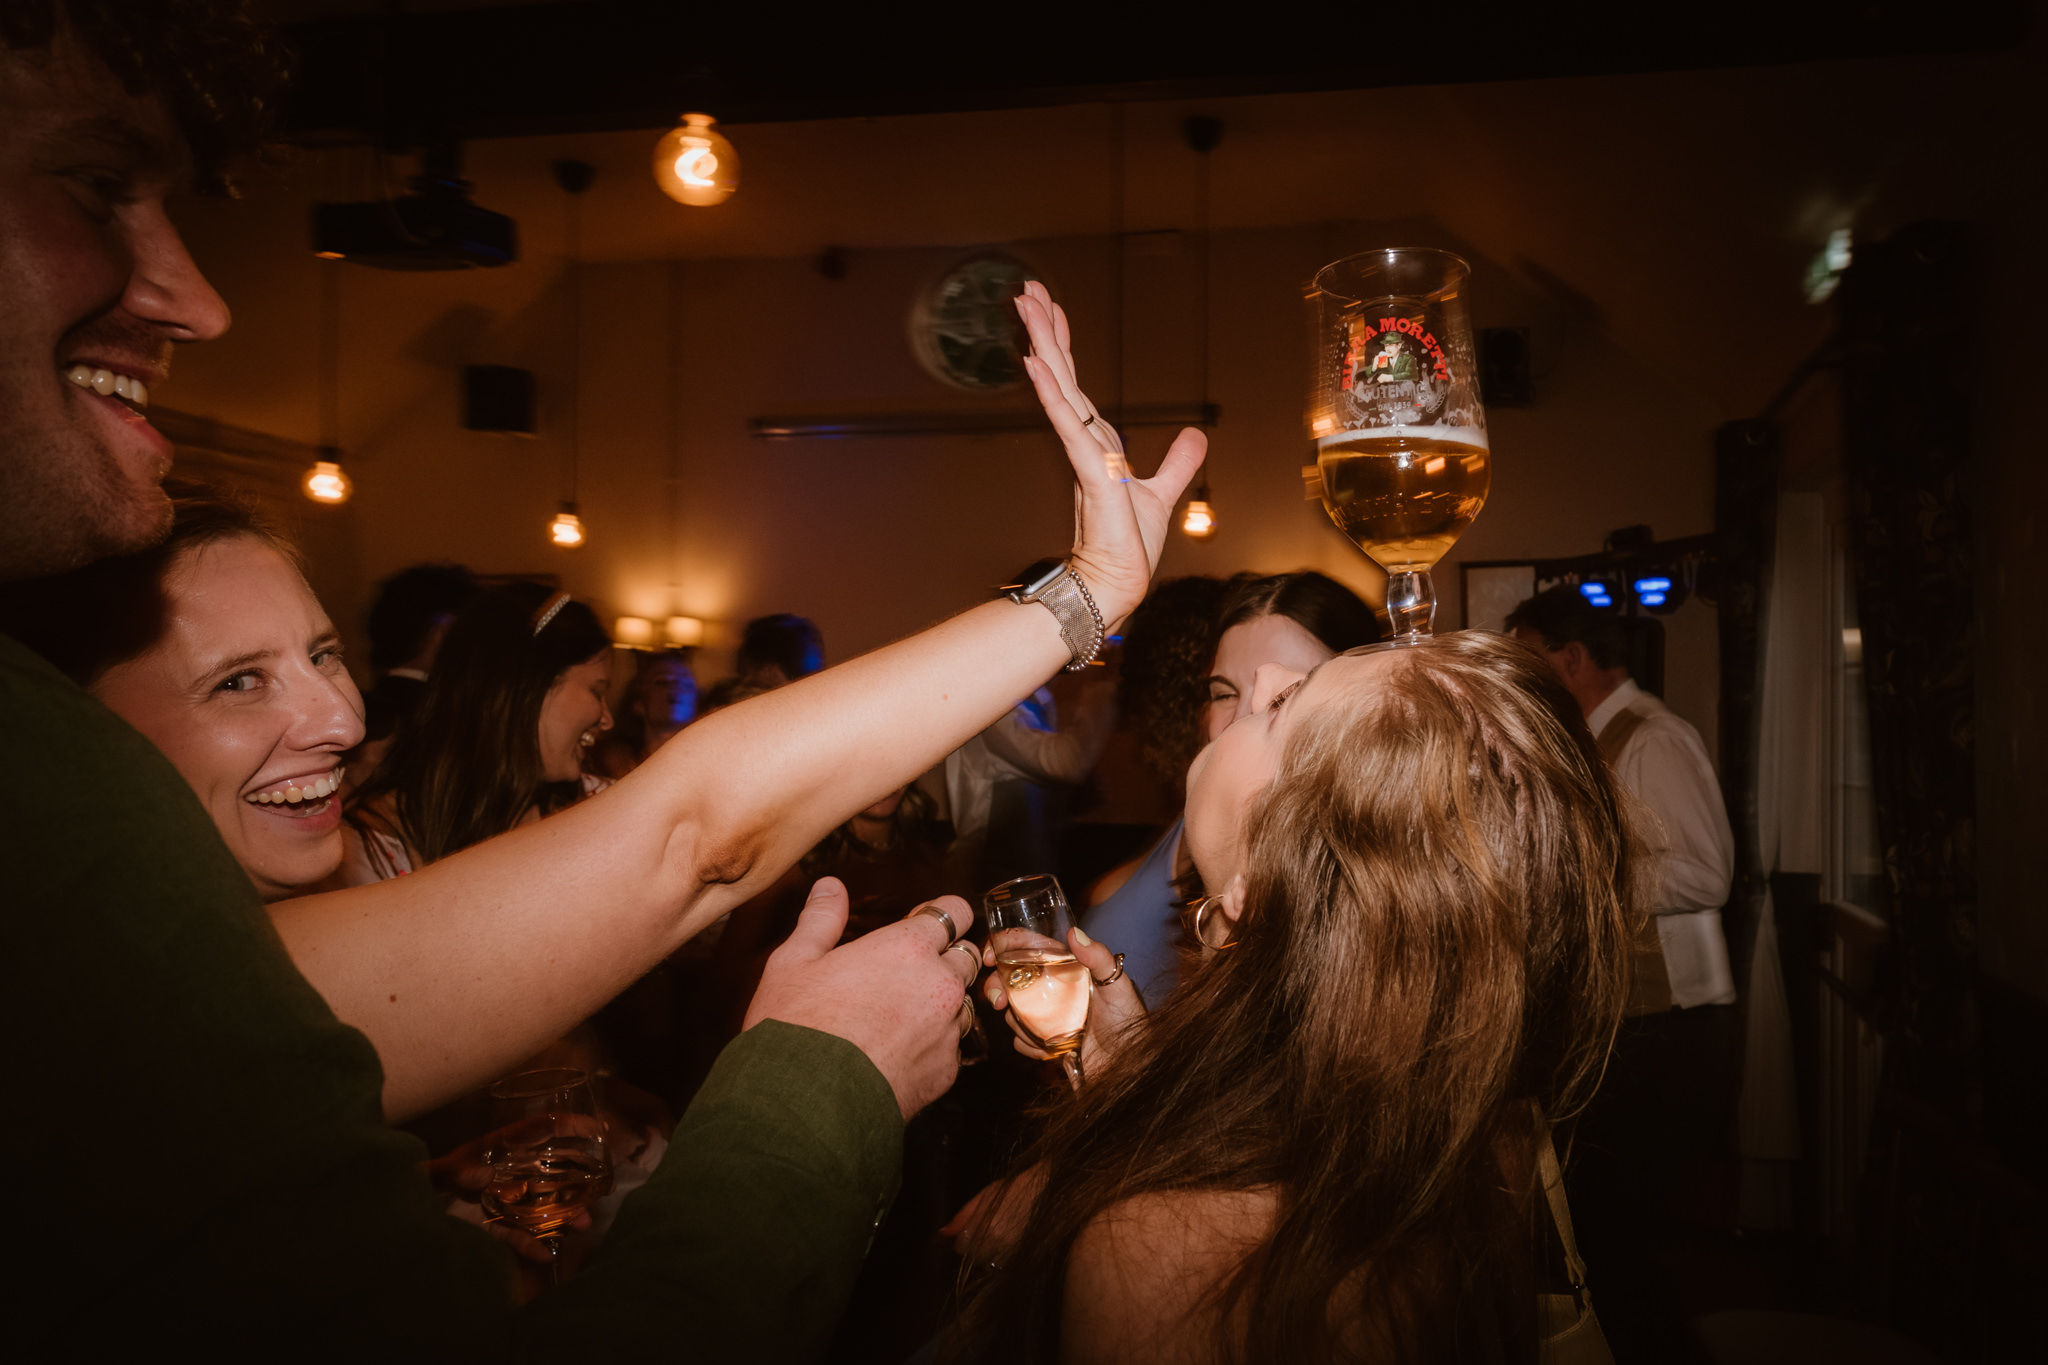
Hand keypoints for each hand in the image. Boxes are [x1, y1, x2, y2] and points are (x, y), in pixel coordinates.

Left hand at [424, 1134, 594, 1265]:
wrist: (395, 1215)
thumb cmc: (416, 1183)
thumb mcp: (433, 1173)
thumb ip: (453, 1171)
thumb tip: (484, 1173)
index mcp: (493, 1149)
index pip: (536, 1130)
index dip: (567, 1125)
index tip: (597, 1128)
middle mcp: (502, 1172)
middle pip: (548, 1168)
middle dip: (579, 1176)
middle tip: (604, 1186)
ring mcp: (498, 1200)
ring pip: (539, 1203)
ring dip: (564, 1214)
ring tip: (584, 1224)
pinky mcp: (489, 1227)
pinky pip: (515, 1234)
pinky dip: (529, 1245)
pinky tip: (545, 1255)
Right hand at [744, 878, 978, 1120]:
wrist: (804, 1103)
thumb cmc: (795, 1027)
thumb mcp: (794, 961)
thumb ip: (821, 918)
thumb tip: (830, 885)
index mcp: (907, 947)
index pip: (955, 911)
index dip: (941, 915)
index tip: (923, 924)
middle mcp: (939, 983)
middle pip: (963, 956)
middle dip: (942, 959)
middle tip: (900, 975)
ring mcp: (948, 1029)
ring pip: (960, 1005)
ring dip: (939, 1005)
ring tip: (893, 1019)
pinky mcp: (946, 1071)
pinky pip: (950, 1048)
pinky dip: (930, 1047)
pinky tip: (894, 1054)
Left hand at [942, 1163, 1049, 1267]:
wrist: (1049, 1188)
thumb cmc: (1017, 1188)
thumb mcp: (987, 1195)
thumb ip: (963, 1216)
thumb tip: (942, 1235)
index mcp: (986, 1226)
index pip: (960, 1246)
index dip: (965, 1236)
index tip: (973, 1228)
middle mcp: (998, 1243)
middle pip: (973, 1257)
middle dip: (976, 1245)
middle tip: (990, 1228)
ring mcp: (1013, 1253)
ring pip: (988, 1264)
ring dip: (990, 1254)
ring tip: (1003, 1234)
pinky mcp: (1024, 1258)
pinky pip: (1004, 1266)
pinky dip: (1004, 1258)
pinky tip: (1012, 1242)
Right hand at [982, 924, 1143, 1075]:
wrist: (1128, 1069)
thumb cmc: (1129, 1024)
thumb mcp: (1118, 987)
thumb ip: (1098, 958)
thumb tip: (1074, 932)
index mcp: (1066, 967)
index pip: (1028, 946)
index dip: (1004, 945)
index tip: (991, 956)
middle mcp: (1052, 988)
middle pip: (1010, 977)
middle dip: (997, 987)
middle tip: (999, 1000)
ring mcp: (1045, 1014)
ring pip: (1012, 1010)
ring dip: (1018, 1022)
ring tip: (1041, 1033)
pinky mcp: (1042, 1040)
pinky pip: (1019, 1039)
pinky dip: (1028, 1045)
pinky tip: (1049, 1050)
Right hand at [1015, 282, 1203, 624]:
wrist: (1120, 583)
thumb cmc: (1130, 548)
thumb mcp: (1162, 493)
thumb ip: (1176, 463)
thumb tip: (1194, 434)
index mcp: (1097, 443)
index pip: (1077, 384)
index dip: (1064, 344)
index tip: (1050, 309)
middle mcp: (1085, 442)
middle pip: (1063, 374)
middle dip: (1045, 330)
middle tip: (1025, 291)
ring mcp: (1083, 454)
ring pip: (1061, 388)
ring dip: (1044, 346)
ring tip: (1025, 308)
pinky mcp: (1088, 471)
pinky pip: (1067, 424)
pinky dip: (1052, 393)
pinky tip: (1035, 364)